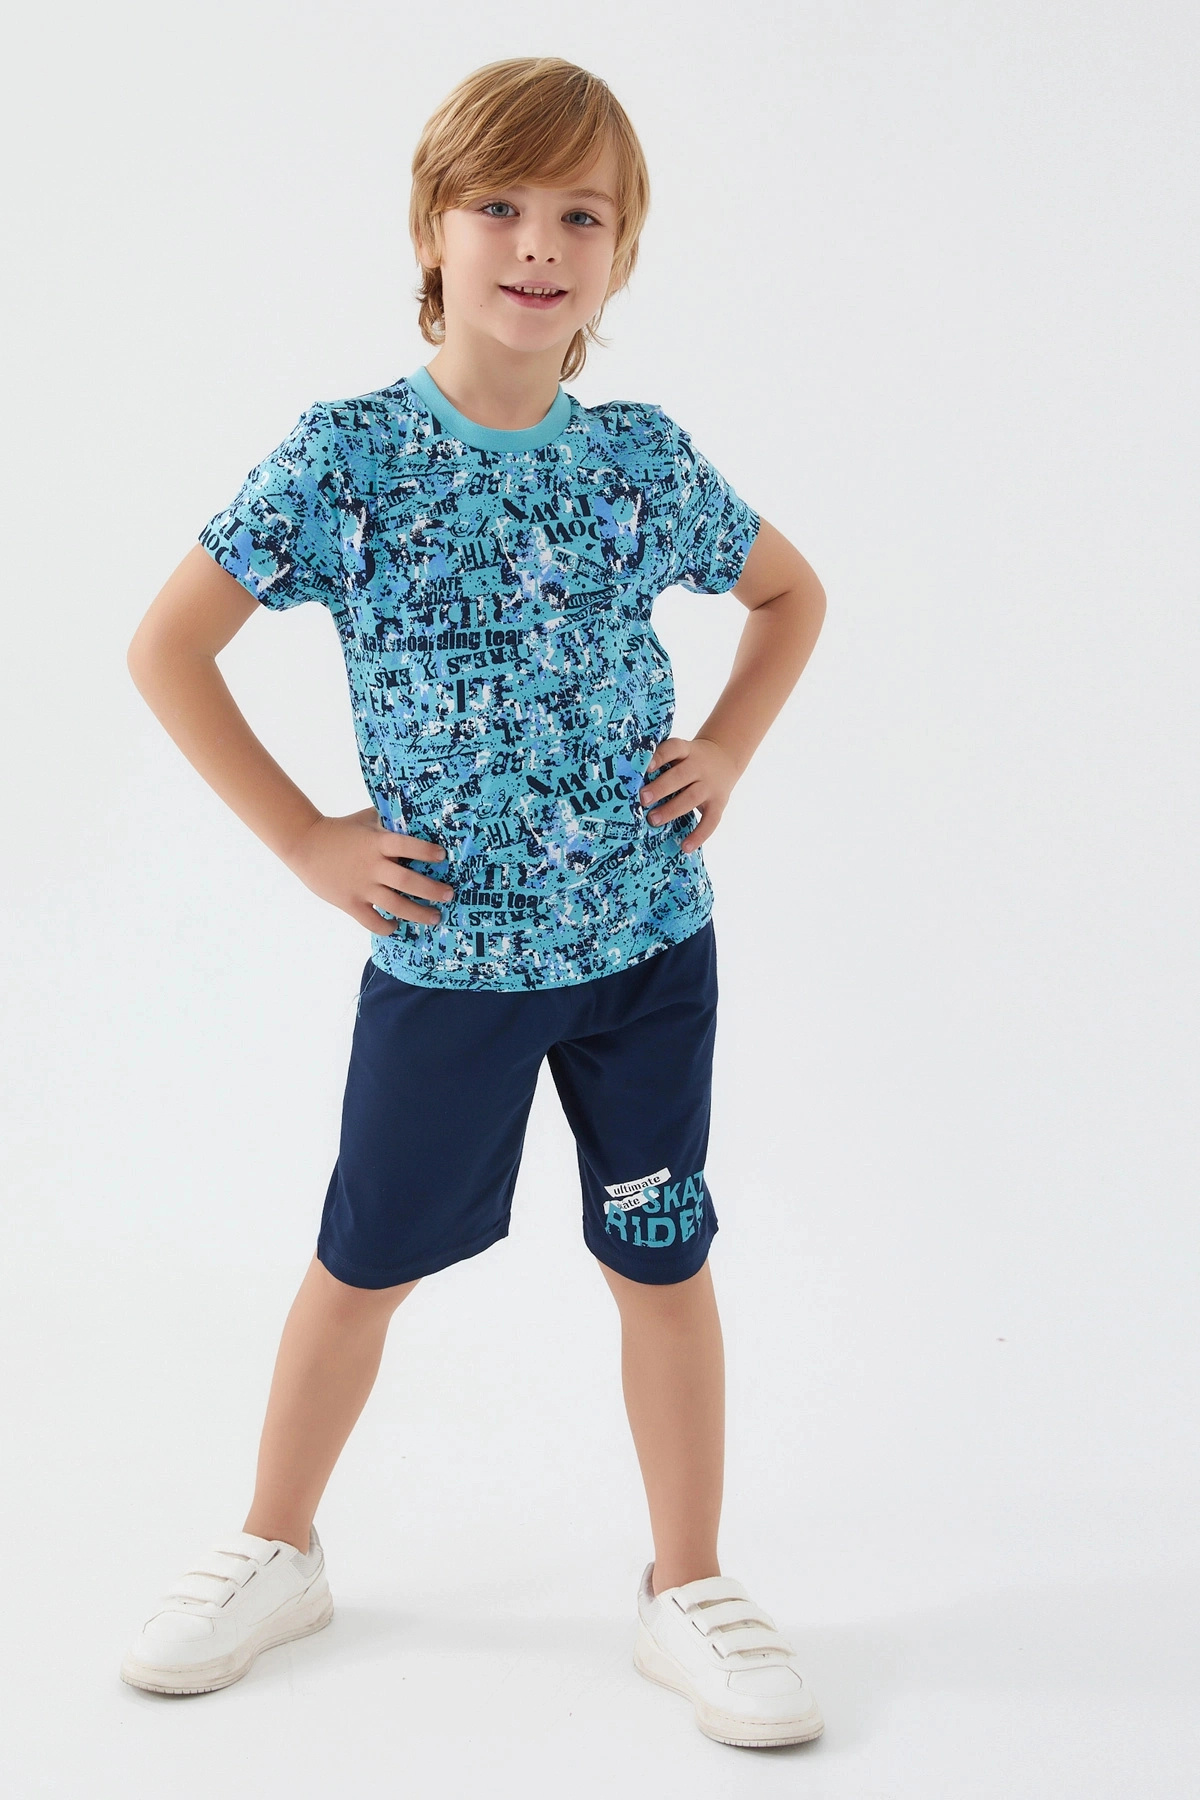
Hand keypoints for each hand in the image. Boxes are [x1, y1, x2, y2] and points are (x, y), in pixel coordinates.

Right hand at [284, 807, 453, 932]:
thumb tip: (415, 817)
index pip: (406, 845)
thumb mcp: (366, 820)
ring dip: (419, 913)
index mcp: (377, 842)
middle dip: (432, 890)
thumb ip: (388, 821)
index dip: (425, 851)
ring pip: (395, 906)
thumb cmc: (340, 830)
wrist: (305, 844)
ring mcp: (361, 887)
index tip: (442, 856)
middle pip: (407, 881)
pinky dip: (387, 927)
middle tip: (449, 895)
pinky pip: (372, 922)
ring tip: (435, 917)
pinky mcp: (350, 903)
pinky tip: (397, 926)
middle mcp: (372, 866)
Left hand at [639, 737, 740, 853]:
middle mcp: (699, 766)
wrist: (725, 757)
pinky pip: (710, 821)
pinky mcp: (719, 803)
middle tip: (642, 799)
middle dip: (661, 787)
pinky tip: (685, 847)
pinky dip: (699, 835)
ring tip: (653, 820)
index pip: (673, 749)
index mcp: (686, 751)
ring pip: (692, 797)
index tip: (645, 767)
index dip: (660, 757)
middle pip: (681, 775)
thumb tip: (630, 784)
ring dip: (672, 810)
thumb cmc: (689, 760)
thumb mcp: (680, 754)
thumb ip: (662, 763)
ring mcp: (710, 786)